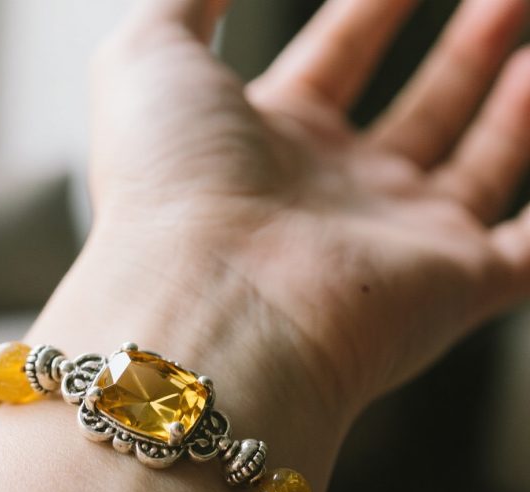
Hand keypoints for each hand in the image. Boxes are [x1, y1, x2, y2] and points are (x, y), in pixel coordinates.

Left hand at [83, 0, 529, 419]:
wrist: (209, 308)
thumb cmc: (169, 190)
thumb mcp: (151, 59)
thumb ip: (185, 1)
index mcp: (268, 145)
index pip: (336, 56)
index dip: (373, 6)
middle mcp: (334, 198)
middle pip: (417, 111)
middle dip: (464, 46)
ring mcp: (395, 246)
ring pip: (479, 167)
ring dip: (517, 105)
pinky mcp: (453, 290)